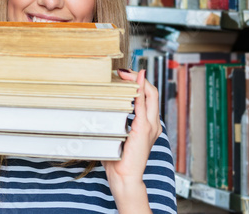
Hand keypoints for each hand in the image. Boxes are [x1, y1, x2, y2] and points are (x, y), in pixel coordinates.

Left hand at [102, 69, 161, 186]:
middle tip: (123, 71)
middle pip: (152, 91)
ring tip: (124, 73)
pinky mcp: (143, 129)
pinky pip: (142, 104)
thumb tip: (96, 113)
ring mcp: (150, 125)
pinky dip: (140, 90)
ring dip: (137, 80)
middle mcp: (152, 123)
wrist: (125, 178)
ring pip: (150, 94)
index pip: (148, 97)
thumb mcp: (115, 137)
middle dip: (138, 77)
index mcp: (148, 124)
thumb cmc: (118, 161)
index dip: (138, 83)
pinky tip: (135, 81)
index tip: (124, 75)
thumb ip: (111, 124)